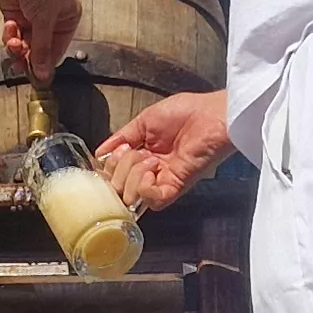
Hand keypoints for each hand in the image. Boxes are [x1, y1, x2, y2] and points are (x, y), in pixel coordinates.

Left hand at [0, 0, 84, 81]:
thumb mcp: (44, 19)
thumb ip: (42, 49)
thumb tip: (43, 75)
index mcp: (66, 21)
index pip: (55, 52)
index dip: (44, 65)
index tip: (34, 76)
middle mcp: (50, 22)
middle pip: (38, 51)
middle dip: (27, 56)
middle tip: (19, 62)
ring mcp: (31, 18)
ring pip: (23, 45)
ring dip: (16, 46)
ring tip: (14, 41)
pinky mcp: (14, 13)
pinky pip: (11, 34)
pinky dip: (9, 34)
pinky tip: (11, 26)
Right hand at [95, 91, 233, 211]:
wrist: (211, 114)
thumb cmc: (188, 112)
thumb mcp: (145, 120)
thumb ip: (121, 137)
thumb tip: (100, 153)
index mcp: (143, 154)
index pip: (115, 172)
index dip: (109, 166)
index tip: (112, 153)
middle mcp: (152, 171)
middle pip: (120, 186)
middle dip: (118, 170)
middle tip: (131, 154)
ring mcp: (164, 180)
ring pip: (134, 196)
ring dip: (132, 177)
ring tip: (148, 159)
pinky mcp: (176, 186)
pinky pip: (154, 200)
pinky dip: (145, 188)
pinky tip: (152, 170)